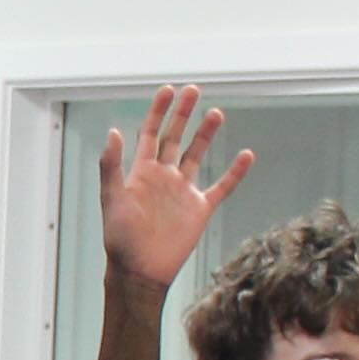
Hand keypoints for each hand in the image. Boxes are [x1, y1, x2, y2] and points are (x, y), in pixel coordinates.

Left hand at [93, 85, 249, 295]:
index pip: (150, 132)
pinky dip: (235, 172)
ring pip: (197, 155)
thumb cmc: (120, 238)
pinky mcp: (200, 208)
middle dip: (183, 114)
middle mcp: (163, 176)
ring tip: (216, 113)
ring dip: (206, 135)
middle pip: (175, 137)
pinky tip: (247, 155)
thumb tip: (113, 131)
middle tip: (194, 90)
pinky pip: (222, 186)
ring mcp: (183, 191)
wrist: (140, 269)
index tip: (168, 90)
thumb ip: (111, 165)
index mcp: (141, 171)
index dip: (158, 111)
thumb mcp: (111, 198)